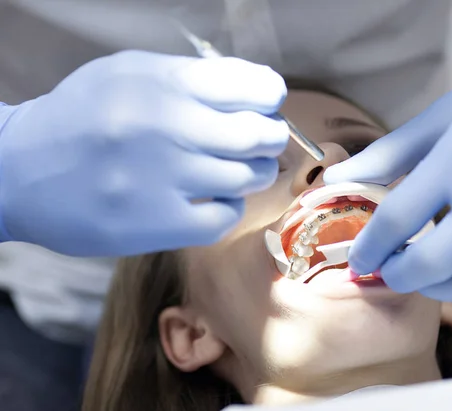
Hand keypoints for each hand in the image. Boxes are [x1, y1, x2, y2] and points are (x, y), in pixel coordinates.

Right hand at [0, 51, 287, 256]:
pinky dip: (228, 208)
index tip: (268, 105)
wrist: (19, 171)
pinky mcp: (157, 224)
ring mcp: (164, 178)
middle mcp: (168, 126)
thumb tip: (256, 91)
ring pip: (247, 178)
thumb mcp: (129, 74)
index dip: (270, 97)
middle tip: (262, 142)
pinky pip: (224, 217)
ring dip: (252, 174)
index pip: (252, 86)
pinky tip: (212, 200)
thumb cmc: (82, 117)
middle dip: (271, 139)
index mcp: (163, 82)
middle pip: (258, 135)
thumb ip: (191, 78)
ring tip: (234, 170)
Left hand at [324, 29, 451, 302]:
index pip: (397, 220)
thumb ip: (387, 155)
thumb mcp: (444, 116)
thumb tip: (337, 180)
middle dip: (394, 275)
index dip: (367, 246)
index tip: (358, 256)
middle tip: (383, 267)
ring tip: (419, 263)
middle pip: (429, 266)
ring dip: (433, 283)